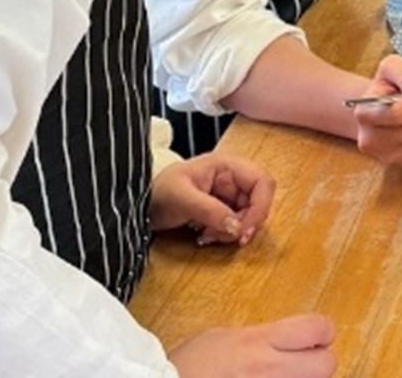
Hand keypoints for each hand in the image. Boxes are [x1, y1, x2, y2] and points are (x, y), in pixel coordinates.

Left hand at [149, 152, 275, 246]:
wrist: (140, 206)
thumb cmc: (158, 193)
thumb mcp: (182, 199)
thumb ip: (210, 211)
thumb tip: (237, 228)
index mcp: (227, 165)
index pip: (262, 182)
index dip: (261, 207)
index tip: (245, 232)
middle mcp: (233, 178)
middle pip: (258, 202)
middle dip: (243, 223)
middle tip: (221, 236)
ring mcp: (229, 194)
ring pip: (249, 216)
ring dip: (232, 231)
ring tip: (207, 235)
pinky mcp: (223, 209)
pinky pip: (236, 224)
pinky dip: (224, 234)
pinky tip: (206, 235)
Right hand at [170, 314, 336, 377]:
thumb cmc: (185, 368)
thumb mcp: (221, 338)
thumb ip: (257, 338)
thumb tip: (281, 340)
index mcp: (257, 342)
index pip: (317, 328)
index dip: (320, 332)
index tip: (313, 338)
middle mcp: (268, 370)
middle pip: (327, 365)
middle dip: (319, 363)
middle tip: (303, 364)